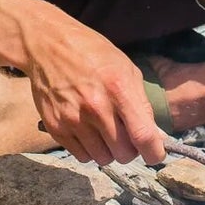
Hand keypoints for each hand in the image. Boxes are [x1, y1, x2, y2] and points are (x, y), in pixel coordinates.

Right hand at [24, 15, 165, 168]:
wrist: (48, 45)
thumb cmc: (92, 53)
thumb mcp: (126, 69)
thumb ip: (142, 104)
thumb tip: (155, 137)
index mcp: (118, 89)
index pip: (144, 136)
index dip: (154, 153)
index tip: (155, 154)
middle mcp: (96, 107)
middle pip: (124, 154)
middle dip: (130, 149)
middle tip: (125, 135)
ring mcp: (73, 119)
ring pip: (104, 159)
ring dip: (109, 150)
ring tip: (104, 130)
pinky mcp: (55, 127)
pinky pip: (82, 156)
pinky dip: (89, 149)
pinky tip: (87, 130)